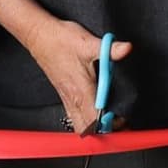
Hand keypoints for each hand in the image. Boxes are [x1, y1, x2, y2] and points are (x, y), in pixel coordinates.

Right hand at [17, 18, 132, 133]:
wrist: (40, 36)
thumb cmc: (62, 40)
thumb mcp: (88, 43)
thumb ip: (109, 49)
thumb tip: (126, 49)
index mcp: (81, 90)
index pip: (94, 120)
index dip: (109, 125)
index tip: (124, 121)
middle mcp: (73, 98)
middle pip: (86, 129)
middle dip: (104, 131)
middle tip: (121, 123)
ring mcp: (67, 97)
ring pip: (79, 124)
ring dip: (95, 126)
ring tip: (112, 119)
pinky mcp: (64, 94)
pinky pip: (74, 115)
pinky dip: (86, 119)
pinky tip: (96, 111)